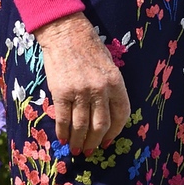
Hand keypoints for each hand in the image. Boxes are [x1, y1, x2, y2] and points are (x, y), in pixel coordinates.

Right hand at [34, 12, 130, 155]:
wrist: (67, 33)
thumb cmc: (89, 48)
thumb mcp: (108, 66)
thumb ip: (109, 89)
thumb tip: (106, 116)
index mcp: (115, 81)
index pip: (121, 114)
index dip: (115, 131)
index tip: (108, 141)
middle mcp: (100, 89)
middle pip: (100, 125)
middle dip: (95, 143)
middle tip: (89, 151)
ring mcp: (80, 92)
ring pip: (81, 127)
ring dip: (78, 142)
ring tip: (76, 150)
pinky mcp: (62, 92)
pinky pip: (64, 120)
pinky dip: (63, 133)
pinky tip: (62, 140)